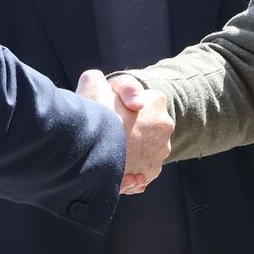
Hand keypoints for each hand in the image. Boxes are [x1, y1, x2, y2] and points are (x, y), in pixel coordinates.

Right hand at [77, 69, 171, 193]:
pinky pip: (141, 168)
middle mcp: (165, 125)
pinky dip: (130, 168)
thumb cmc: (92, 115)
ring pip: (144, 147)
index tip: (110, 112)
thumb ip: (107, 81)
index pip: (141, 99)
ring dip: (131, 149)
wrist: (87, 155)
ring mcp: (161, 150)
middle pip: (144, 124)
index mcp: (157, 101)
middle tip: (110, 133)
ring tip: (111, 152)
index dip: (122, 105)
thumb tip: (130, 101)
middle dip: (130, 128)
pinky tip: (116, 168)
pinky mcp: (152, 172)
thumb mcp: (93, 82)